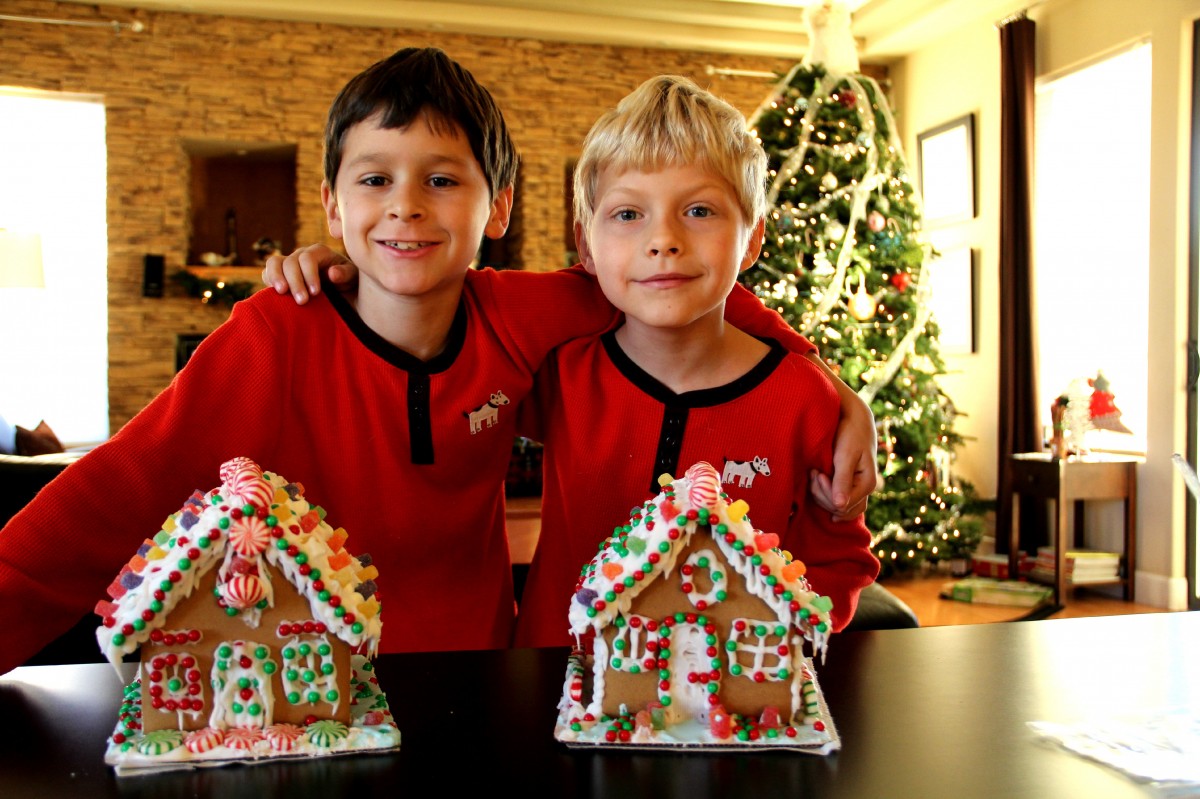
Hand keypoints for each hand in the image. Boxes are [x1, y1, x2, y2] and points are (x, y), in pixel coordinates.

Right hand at [261, 243, 356, 304]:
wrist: (342, 294)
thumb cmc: (349, 284)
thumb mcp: (353, 278)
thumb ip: (346, 274)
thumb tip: (332, 273)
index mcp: (319, 252)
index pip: (308, 258)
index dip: (309, 275)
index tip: (316, 293)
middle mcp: (302, 254)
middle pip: (291, 262)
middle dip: (295, 281)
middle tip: (302, 301)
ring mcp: (289, 263)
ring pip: (275, 263)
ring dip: (276, 278)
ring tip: (282, 293)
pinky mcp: (280, 274)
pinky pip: (268, 272)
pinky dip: (269, 281)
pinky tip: (275, 295)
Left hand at [811, 395, 882, 520]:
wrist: (854, 419)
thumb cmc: (850, 434)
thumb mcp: (845, 455)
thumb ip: (842, 480)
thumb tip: (839, 506)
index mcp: (867, 483)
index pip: (842, 506)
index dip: (826, 494)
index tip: (818, 474)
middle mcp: (864, 490)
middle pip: (839, 510)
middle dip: (821, 494)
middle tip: (813, 472)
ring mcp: (857, 488)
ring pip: (837, 508)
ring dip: (821, 494)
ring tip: (814, 473)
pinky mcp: (850, 485)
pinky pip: (838, 501)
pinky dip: (824, 494)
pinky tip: (817, 483)